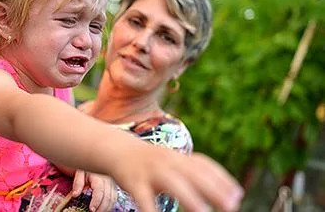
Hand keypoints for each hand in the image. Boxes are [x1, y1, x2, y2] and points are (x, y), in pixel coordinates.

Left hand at [72, 170, 116, 211]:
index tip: (91, 209)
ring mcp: (112, 183)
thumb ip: (78, 182)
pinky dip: (110, 204)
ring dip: (107, 207)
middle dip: (102, 207)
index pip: (99, 191)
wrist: (95, 160)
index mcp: (99, 176)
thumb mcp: (80, 171)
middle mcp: (108, 180)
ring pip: (113, 198)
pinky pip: (114, 197)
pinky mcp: (114, 186)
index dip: (96, 201)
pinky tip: (104, 208)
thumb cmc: (87, 167)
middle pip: (108, 197)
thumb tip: (75, 194)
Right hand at [112, 145, 243, 211]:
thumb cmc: (151, 162)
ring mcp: (151, 171)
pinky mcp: (134, 182)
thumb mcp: (172, 162)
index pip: (204, 165)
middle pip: (193, 173)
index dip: (222, 179)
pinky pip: (144, 199)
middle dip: (214, 189)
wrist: (118, 150)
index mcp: (178, 157)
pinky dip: (152, 211)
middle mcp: (167, 161)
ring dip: (190, 198)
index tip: (238, 195)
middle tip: (232, 206)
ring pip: (172, 184)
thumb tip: (224, 191)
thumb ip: (193, 172)